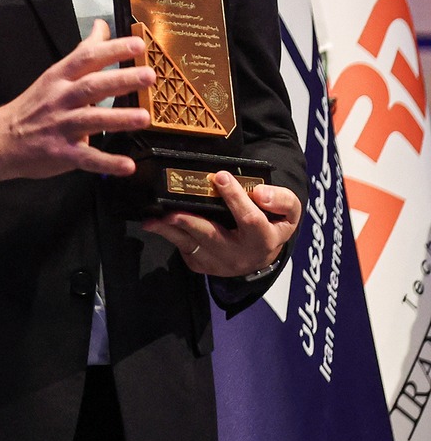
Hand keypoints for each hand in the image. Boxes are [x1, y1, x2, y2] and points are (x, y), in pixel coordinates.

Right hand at [0, 21, 155, 181]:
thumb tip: (102, 26)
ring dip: (118, 118)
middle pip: (92, 86)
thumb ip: (82, 53)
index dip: (113, 50)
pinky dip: (107, 163)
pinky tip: (127, 165)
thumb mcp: (54, 75)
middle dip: (121, 80)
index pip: (87, 58)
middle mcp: (61, 99)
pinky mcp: (62, 152)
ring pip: (91, 119)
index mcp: (60, 78)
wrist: (0, 139)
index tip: (138, 45)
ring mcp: (61, 126)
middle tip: (149, 76)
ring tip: (144, 117)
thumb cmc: (33, 105)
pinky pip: (87, 158)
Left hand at [143, 175, 301, 277]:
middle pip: (212, 236)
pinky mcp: (201, 264)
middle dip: (191, 223)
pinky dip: (168, 234)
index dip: (235, 198)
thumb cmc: (271, 225)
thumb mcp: (288, 212)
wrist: (260, 254)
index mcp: (264, 239)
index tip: (221, 176)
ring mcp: (217, 263)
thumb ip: (281, 200)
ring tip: (152, 221)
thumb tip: (259, 193)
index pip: (250, 218)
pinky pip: (182, 248)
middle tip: (172, 212)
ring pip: (190, 245)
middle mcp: (240, 255)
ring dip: (169, 231)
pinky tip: (155, 223)